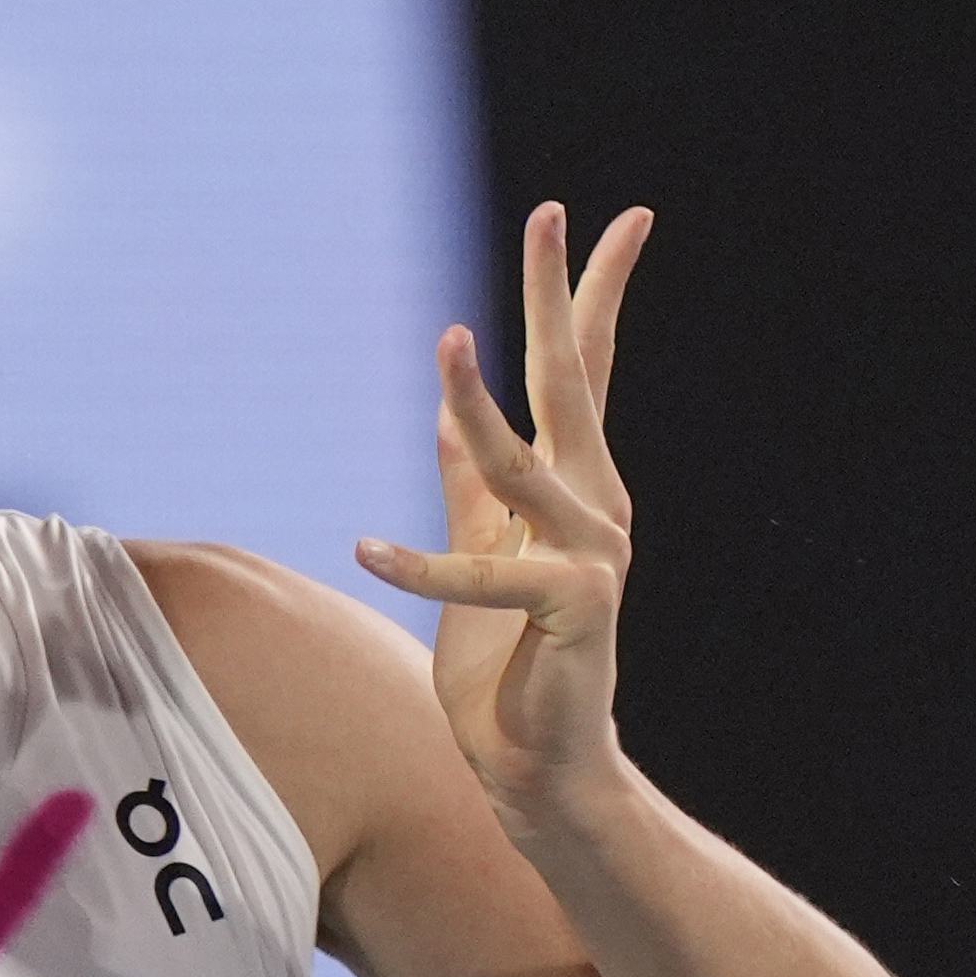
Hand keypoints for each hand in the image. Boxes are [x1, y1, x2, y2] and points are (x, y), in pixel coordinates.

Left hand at [357, 200, 650, 827]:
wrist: (538, 765)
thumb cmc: (507, 668)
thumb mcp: (478, 555)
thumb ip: (468, 488)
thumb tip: (447, 412)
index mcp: (577, 490)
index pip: (585, 374)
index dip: (590, 295)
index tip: (610, 217)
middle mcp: (596, 508)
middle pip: (572, 381)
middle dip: (559, 294)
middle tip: (554, 211)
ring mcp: (592, 556)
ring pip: (523, 462)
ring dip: (476, 403)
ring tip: (445, 341)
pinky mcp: (569, 609)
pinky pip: (481, 575)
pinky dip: (419, 564)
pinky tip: (365, 546)